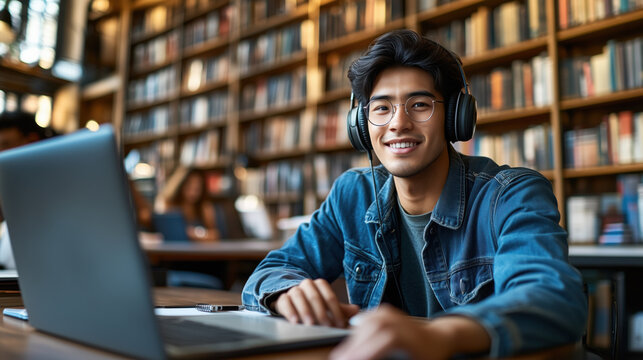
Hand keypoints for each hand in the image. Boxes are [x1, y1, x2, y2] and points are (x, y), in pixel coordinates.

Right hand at [273, 278, 358, 327]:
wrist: (294, 300)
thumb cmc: (314, 305)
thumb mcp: (328, 307)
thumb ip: (341, 308)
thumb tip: (356, 310)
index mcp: (319, 284)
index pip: (329, 295)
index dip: (335, 310)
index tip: (339, 324)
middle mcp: (306, 284)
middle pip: (314, 296)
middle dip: (321, 312)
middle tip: (326, 326)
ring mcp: (293, 290)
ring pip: (299, 297)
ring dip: (305, 311)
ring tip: (310, 324)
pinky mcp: (282, 298)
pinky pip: (285, 302)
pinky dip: (290, 311)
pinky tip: (295, 321)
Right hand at [330, 305, 489, 359]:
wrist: (438, 337)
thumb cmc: (428, 355)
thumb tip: (371, 357)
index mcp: (402, 335)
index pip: (376, 343)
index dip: (359, 353)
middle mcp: (394, 320)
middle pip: (366, 332)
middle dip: (351, 348)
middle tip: (338, 359)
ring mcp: (389, 313)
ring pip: (364, 324)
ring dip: (352, 340)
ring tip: (343, 354)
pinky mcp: (385, 311)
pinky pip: (366, 319)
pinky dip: (357, 329)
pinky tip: (352, 341)